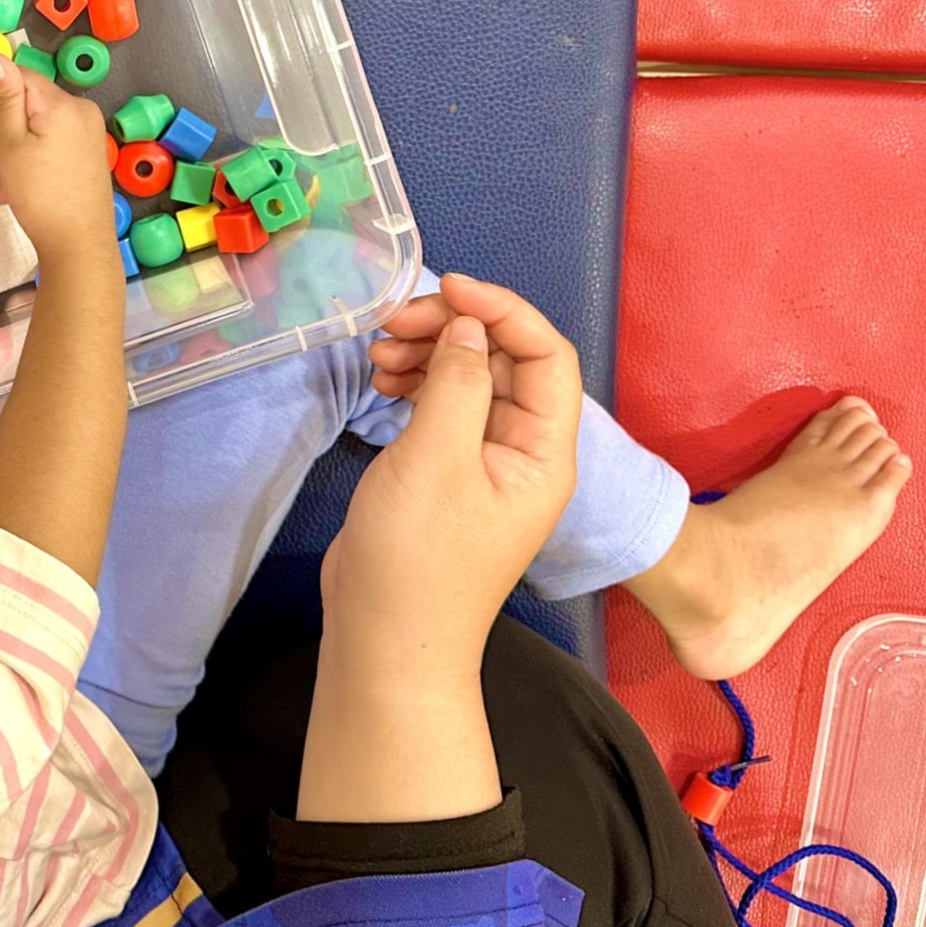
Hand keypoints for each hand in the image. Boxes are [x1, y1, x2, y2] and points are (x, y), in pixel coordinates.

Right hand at [0, 52, 115, 266]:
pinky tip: (17, 186)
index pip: (16, 76)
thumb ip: (1, 97)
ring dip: (7, 151)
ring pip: (30, 127)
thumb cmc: (44, 199)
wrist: (77, 246)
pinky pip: (46, 144)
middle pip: (21, 104)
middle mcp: (79, 112)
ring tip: (2, 183)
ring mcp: (84, 134)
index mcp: (61, 104)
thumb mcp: (11, 144)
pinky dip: (26, 160)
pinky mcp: (84, 155)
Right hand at [318, 275, 583, 688]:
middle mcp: (522, 453)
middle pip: (505, 360)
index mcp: (544, 453)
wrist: (385, 640)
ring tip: (379, 353)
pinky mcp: (446, 474)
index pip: (546, 354)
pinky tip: (382, 381)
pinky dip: (416, 383)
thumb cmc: (417, 559)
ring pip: (469, 379)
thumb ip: (456, 383)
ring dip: (429, 353)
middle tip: (394, 322)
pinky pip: (443, 407)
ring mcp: (483, 464)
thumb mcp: (435, 460)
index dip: (502, 309)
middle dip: (454, 328)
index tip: (446, 287)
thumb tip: (467, 328)